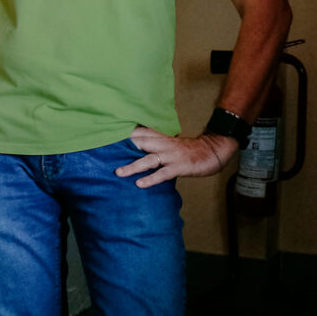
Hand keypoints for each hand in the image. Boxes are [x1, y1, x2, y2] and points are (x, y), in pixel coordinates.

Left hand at [116, 125, 235, 188]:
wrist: (212, 150)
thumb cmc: (187, 149)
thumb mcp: (169, 141)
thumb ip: (153, 142)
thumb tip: (134, 145)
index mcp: (160, 136)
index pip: (139, 131)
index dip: (123, 133)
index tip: (106, 135)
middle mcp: (163, 144)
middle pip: (140, 143)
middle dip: (123, 148)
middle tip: (105, 152)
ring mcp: (171, 156)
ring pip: (148, 159)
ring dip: (132, 166)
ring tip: (118, 172)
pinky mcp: (178, 167)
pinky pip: (162, 174)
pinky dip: (151, 179)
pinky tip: (140, 184)